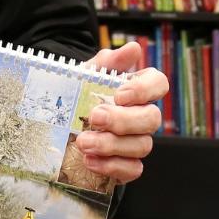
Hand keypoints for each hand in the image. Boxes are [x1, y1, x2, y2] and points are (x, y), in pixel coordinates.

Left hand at [80, 43, 168, 182]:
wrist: (59, 124)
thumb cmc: (79, 95)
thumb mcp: (87, 75)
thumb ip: (108, 62)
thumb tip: (133, 49)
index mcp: (138, 89)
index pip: (159, 84)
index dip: (144, 90)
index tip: (119, 95)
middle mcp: (143, 116)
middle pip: (152, 119)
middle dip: (123, 120)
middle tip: (95, 118)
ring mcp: (137, 141)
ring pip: (142, 146)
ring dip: (112, 145)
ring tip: (83, 142)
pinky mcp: (127, 165)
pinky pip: (133, 170)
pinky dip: (112, 167)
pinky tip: (90, 161)